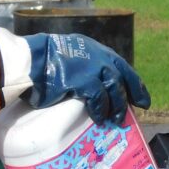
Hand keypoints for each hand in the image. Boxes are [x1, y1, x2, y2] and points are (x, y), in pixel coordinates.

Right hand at [25, 33, 150, 123]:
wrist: (28, 60)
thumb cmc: (41, 61)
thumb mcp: (68, 57)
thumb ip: (81, 66)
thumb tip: (87, 84)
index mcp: (93, 49)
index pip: (119, 64)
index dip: (132, 80)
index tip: (140, 95)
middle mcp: (96, 56)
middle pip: (122, 75)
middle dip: (133, 92)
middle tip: (138, 108)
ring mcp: (91, 67)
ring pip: (114, 88)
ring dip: (118, 105)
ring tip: (117, 120)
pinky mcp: (83, 81)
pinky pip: (99, 98)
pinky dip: (101, 110)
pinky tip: (100, 119)